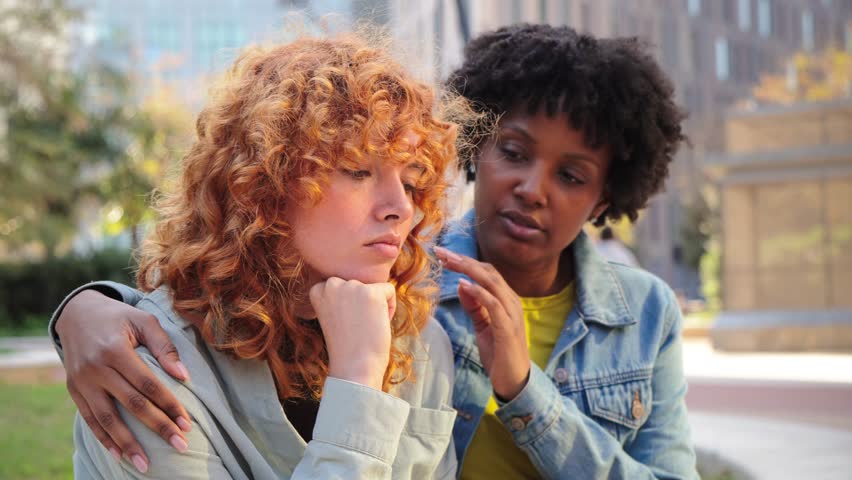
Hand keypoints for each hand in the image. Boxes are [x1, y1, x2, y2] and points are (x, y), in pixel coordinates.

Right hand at [56, 289, 192, 472]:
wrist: (77, 313)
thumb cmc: (119, 317)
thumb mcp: (144, 320)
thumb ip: (164, 347)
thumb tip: (184, 376)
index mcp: (116, 350)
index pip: (148, 384)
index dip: (169, 405)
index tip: (187, 424)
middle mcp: (96, 368)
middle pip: (132, 404)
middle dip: (158, 427)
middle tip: (180, 446)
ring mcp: (82, 381)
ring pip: (107, 418)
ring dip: (128, 443)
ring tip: (146, 465)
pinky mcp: (73, 390)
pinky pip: (89, 418)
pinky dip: (104, 438)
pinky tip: (119, 455)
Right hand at [309, 277, 395, 389]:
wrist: (354, 367)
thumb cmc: (347, 346)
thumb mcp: (335, 314)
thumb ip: (341, 296)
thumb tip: (360, 283)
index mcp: (318, 290)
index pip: (343, 285)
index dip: (349, 306)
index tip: (345, 324)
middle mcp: (332, 284)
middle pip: (359, 285)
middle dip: (362, 304)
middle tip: (355, 327)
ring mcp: (351, 287)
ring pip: (374, 288)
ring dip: (376, 306)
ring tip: (365, 327)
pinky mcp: (371, 292)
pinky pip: (390, 291)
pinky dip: (390, 307)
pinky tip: (377, 323)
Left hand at [434, 246, 530, 400]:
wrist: (515, 381)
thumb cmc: (500, 353)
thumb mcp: (483, 326)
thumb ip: (474, 307)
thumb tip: (462, 286)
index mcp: (506, 300)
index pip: (486, 272)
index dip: (465, 262)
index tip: (443, 256)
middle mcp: (511, 302)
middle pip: (488, 272)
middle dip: (464, 260)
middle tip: (441, 252)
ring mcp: (512, 314)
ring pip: (492, 283)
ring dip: (469, 270)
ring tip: (450, 261)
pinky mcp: (508, 329)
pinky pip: (494, 305)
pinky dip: (479, 293)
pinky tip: (464, 286)